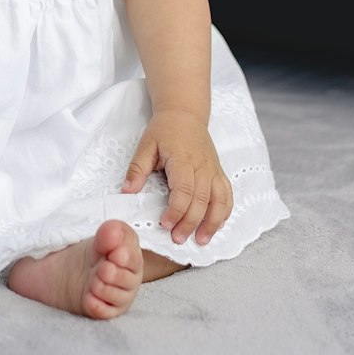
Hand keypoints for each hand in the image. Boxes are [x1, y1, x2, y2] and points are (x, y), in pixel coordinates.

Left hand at [121, 109, 232, 245]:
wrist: (185, 114)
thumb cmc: (164, 130)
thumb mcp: (145, 145)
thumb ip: (137, 169)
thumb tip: (126, 192)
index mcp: (183, 159)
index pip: (183, 190)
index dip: (176, 210)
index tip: (164, 224)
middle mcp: (202, 166)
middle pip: (202, 200)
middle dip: (191, 223)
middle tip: (177, 239)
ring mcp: (214, 170)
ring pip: (220, 200)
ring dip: (212, 222)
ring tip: (201, 240)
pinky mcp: (219, 172)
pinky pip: (227, 195)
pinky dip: (224, 212)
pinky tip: (217, 225)